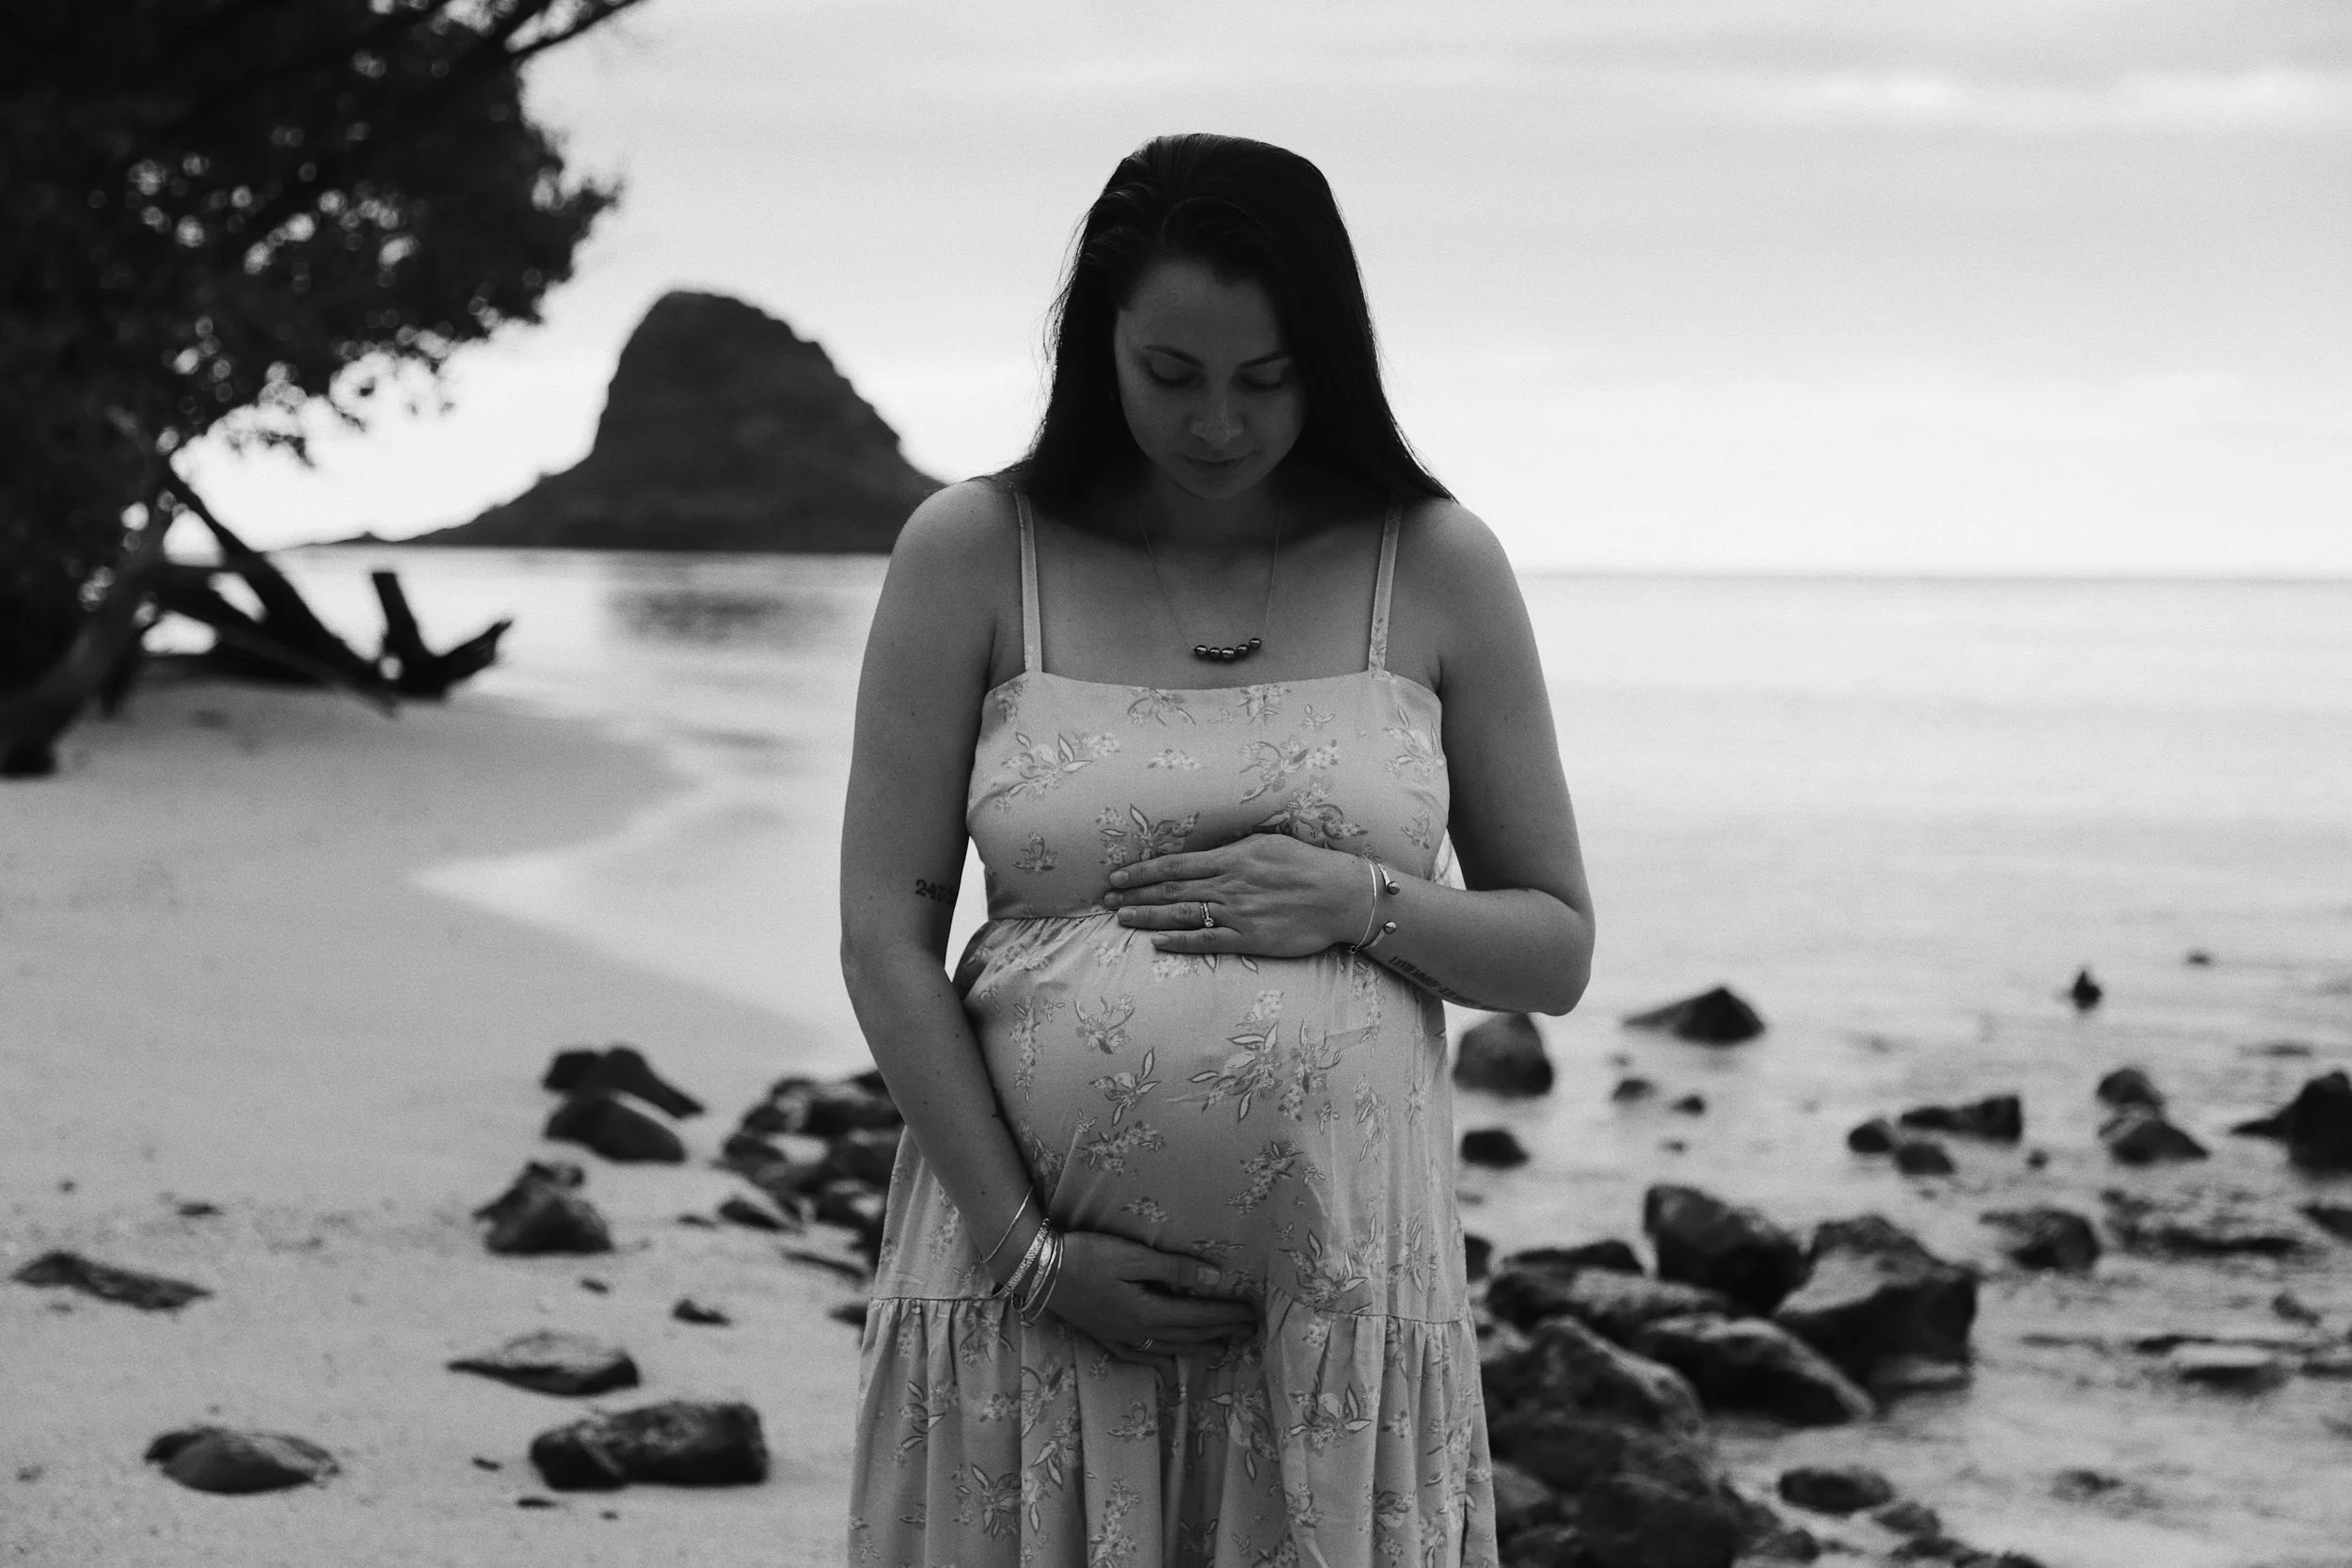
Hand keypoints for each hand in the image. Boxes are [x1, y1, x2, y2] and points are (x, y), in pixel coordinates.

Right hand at [1043, 1230, 1257, 1362]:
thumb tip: (1214, 1281)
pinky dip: (1159, 1360)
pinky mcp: (1104, 1336)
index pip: (1199, 1316)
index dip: (1228, 1316)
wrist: (1038, 1272)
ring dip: (1197, 1349)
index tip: (1252, 1315)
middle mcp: (1138, 1332)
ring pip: (1168, 1348)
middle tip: (1248, 1334)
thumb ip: (1174, 1270)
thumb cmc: (1086, 1256)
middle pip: (1188, 1336)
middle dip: (1221, 1334)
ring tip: (1220, 1351)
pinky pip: (1139, 1356)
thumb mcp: (1133, 1257)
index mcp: (1149, 1312)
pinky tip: (1166, 1363)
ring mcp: (1119, 1338)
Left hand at [1102, 834, 1367, 956]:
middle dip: (1134, 896)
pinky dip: (1180, 941)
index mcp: (1232, 858)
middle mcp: (1229, 885)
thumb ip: (1234, 848)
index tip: (1117, 878)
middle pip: (1171, 890)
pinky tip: (1158, 943)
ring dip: (1148, 917)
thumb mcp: (1268, 842)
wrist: (1341, 896)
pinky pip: (1207, 941)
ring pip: (1182, 914)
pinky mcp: (1250, 939)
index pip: (1175, 865)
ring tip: (1121, 920)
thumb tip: (1206, 850)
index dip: (1142, 872)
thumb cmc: (1308, 864)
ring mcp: (1237, 913)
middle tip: (1106, 902)